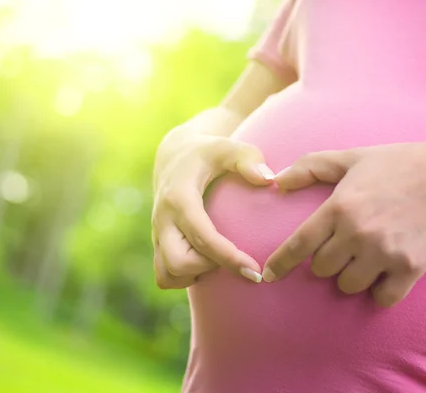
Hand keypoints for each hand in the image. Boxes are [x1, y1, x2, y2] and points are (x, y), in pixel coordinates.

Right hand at [152, 109, 275, 288]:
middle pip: (178, 263)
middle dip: (208, 268)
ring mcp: (156, 234)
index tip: (255, 270)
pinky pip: (165, 276)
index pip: (202, 237)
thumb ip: (248, 159)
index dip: (229, 258)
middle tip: (233, 259)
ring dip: (195, 276)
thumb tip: (269, 180)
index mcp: (179, 198)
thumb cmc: (208, 153)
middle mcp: (162, 219)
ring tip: (218, 261)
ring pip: (167, 276)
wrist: (175, 156)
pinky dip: (185, 278)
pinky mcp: (157, 244)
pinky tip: (207, 263)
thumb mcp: (227, 148)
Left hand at [263, 136, 425, 306]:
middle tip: (344, 245)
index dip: (280, 263)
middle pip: (322, 269)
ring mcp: (385, 253)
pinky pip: (381, 297)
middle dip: (327, 260)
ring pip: (348, 285)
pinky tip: (385, 272)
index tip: (268, 275)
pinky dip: (379, 290)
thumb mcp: (352, 158)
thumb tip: (276, 181)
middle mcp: (358, 232)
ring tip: (365, 257)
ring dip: (351, 276)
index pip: (299, 244)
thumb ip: (311, 166)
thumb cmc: (398, 164)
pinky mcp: (410, 269)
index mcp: (340, 206)